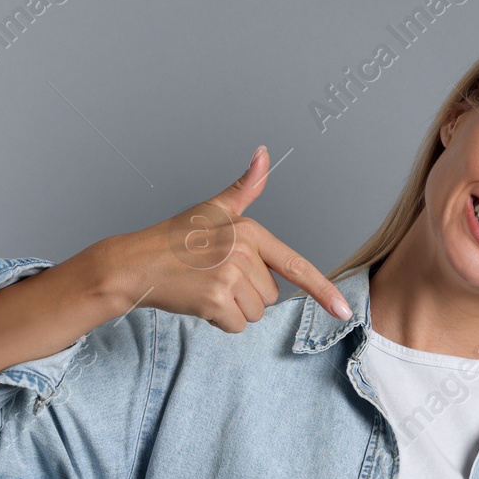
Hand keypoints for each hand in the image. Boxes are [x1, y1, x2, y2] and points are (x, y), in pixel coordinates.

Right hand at [93, 145, 351, 331]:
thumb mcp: (213, 209)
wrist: (134, 264)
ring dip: (232, 309)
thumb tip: (263, 153)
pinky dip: (219, 321)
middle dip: (245, 294)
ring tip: (205, 287)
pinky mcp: (215, 300)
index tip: (344, 311)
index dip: (323, 291)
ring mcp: (229, 276)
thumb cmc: (174, 238)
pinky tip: (199, 301)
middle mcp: (243, 251)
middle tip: (213, 276)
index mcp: (249, 231)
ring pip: (254, 313)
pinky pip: (236, 325)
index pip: (294, 265)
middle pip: (269, 295)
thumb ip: (244, 188)